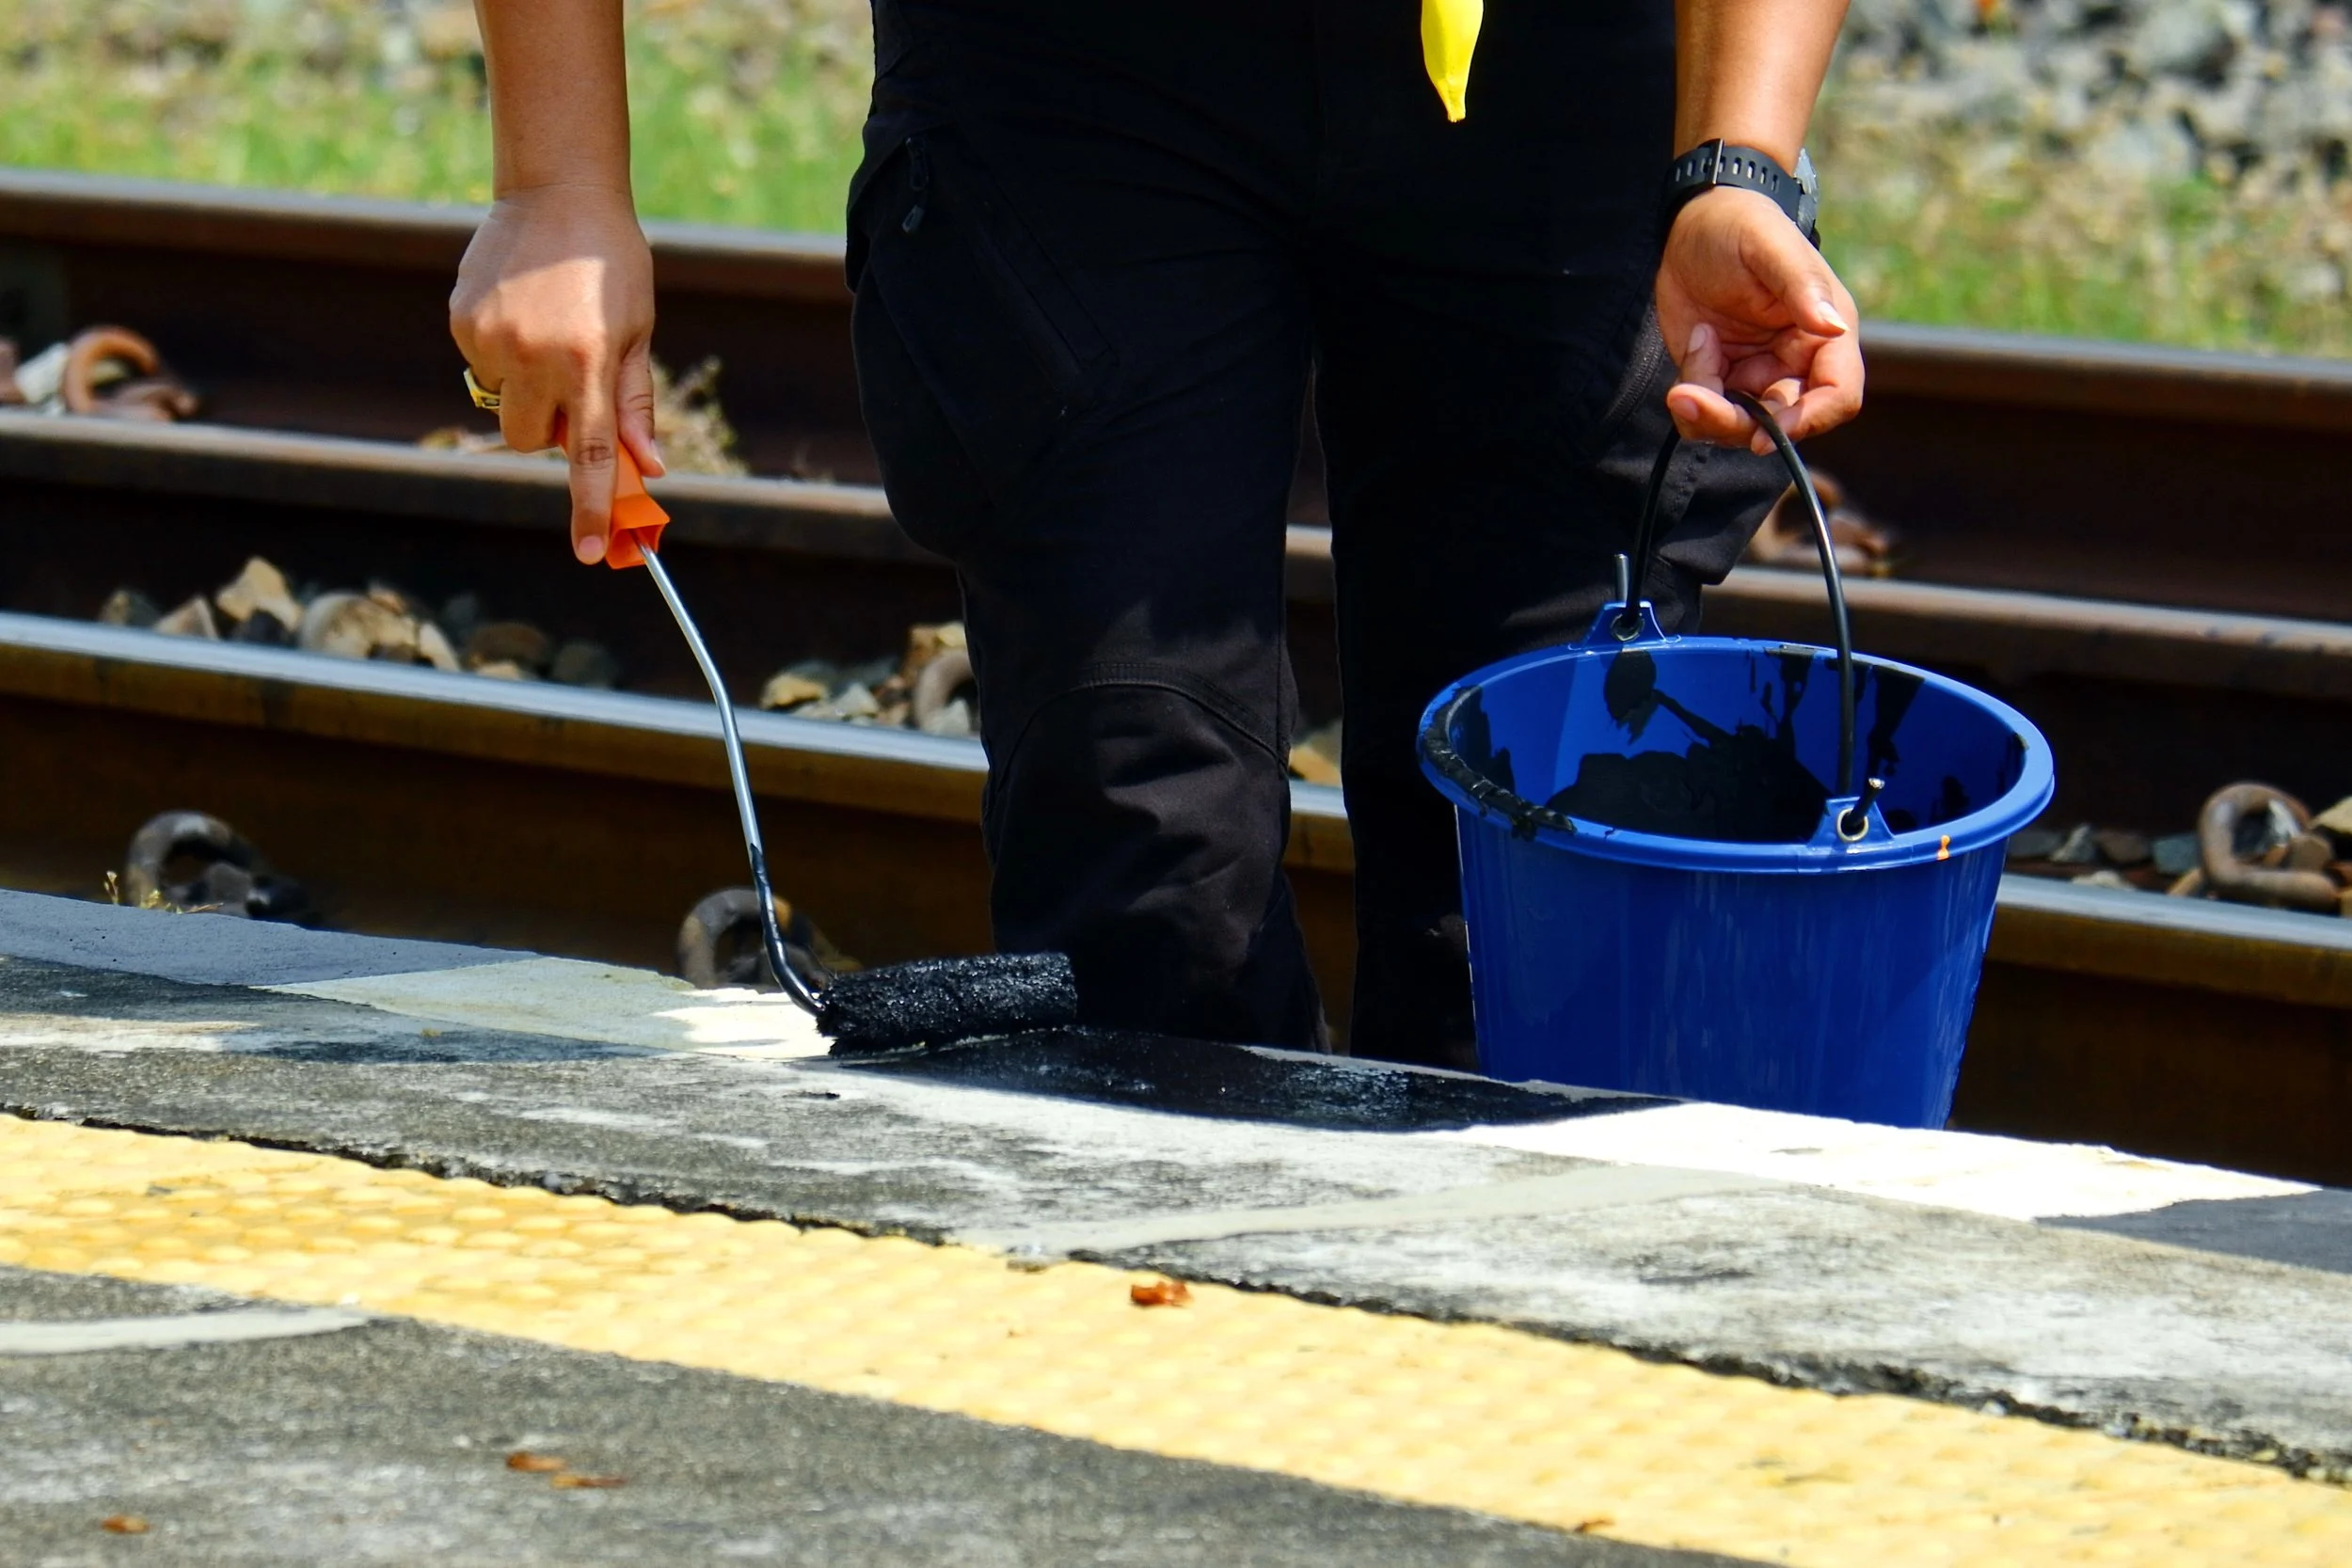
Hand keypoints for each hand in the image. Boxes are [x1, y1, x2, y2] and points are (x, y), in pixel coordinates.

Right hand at [449, 184, 663, 563]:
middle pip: (529, 440)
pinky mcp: (461, 320)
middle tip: (572, 384)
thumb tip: (648, 467)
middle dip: (549, 430)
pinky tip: (521, 312)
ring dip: (525, 390)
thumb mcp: (639, 330)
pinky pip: (480, 368)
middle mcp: (533, 356)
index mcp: (587, 362)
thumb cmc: (611, 264)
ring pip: (501, 405)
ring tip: (547, 332)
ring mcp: (489, 339)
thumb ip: (635, 401)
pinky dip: (501, 356)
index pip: (589, 455)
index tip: (589, 551)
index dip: (589, 508)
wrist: (557, 192)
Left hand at [1654, 187, 1863, 454]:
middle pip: (1781, 424)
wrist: (1696, 224)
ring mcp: (1757, 376)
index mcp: (1826, 336)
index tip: (1765, 435)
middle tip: (1689, 395)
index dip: (1808, 422)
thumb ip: (1802, 288)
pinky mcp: (1720, 380)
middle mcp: (1797, 364)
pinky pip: (1706, 415)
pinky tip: (1694, 342)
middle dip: (1736, 421)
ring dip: (1707, 411)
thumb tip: (1834, 328)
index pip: (1837, 396)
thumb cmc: (1744, 226)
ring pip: (1740, 427)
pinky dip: (1691, 395)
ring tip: (1693, 352)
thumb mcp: (1771, 248)